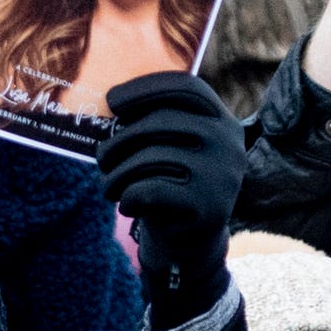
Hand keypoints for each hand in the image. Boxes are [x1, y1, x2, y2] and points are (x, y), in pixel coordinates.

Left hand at [94, 72, 248, 327]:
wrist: (192, 241)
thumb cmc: (172, 184)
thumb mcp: (172, 148)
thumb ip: (155, 122)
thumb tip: (110, 102)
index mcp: (222, 121)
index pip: (187, 88)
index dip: (146, 89)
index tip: (111, 101)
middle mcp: (229, 143)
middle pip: (160, 121)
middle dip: (120, 139)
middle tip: (101, 158)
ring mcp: (222, 174)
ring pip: (149, 157)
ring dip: (116, 174)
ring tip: (107, 186)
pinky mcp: (208, 207)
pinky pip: (149, 190)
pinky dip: (128, 198)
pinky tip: (126, 206)